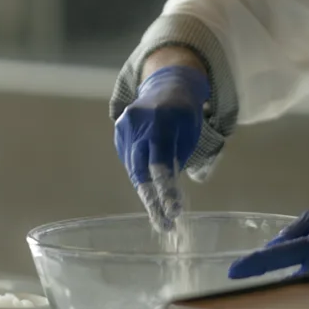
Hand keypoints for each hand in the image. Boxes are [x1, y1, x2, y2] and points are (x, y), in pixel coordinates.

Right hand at [115, 65, 209, 231]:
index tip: (173, 212)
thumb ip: (176, 158)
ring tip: (162, 210)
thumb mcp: (189, 134)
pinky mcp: (119, 129)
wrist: (168, 84)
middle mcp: (140, 124)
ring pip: (134, 167)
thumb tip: (169, 193)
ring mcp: (126, 125)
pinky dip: (141, 170)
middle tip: (165, 224)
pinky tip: (151, 177)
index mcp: (163, 123)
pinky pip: (130, 158)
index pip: (161, 164)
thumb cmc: (185, 115)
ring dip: (148, 189)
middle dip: (153, 200)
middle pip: (141, 170)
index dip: (166, 190)